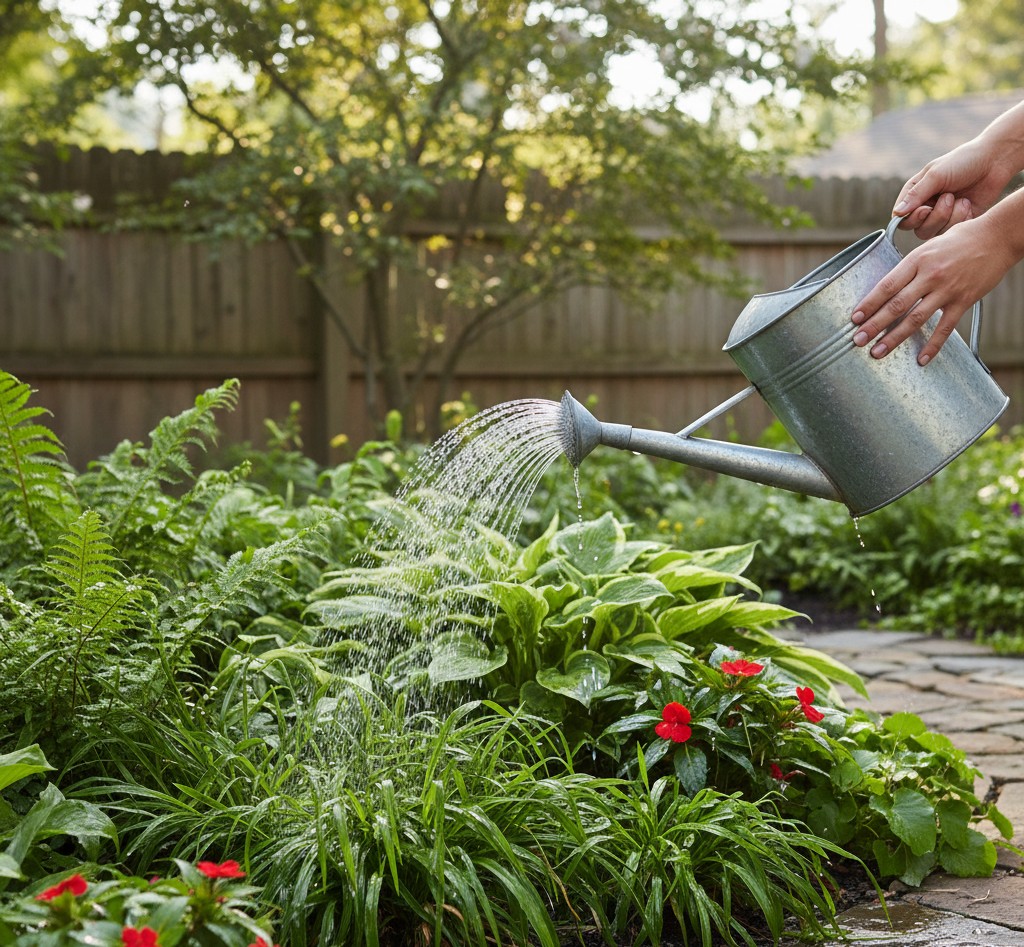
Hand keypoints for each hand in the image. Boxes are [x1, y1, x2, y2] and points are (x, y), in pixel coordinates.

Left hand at [851, 215, 1015, 365]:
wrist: (998, 236)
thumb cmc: (960, 239)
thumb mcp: (928, 246)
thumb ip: (909, 267)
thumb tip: (887, 288)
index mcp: (917, 260)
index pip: (887, 285)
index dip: (869, 303)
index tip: (854, 318)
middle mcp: (930, 275)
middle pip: (896, 305)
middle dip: (874, 325)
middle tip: (856, 340)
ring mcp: (948, 290)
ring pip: (916, 319)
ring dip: (894, 338)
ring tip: (877, 352)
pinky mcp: (964, 300)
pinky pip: (945, 328)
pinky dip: (933, 345)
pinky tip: (921, 359)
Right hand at [891, 138, 1012, 239]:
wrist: (994, 161)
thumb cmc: (963, 162)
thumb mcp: (936, 175)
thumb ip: (915, 195)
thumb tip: (897, 214)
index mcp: (915, 194)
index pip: (901, 218)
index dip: (912, 218)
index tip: (926, 208)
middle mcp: (925, 207)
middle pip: (918, 229)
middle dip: (936, 216)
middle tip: (949, 197)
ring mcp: (941, 216)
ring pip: (934, 233)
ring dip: (950, 216)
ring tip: (961, 199)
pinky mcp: (957, 222)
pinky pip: (951, 232)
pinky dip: (961, 218)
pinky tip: (968, 204)